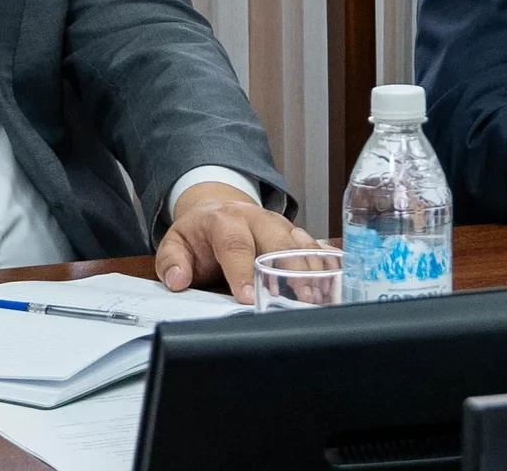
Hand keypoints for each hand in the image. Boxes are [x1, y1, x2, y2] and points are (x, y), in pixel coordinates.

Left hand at [154, 182, 318, 302]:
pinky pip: (314, 245)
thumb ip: (172, 262)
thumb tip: (178, 280)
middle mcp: (257, 218)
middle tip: (298, 298)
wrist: (218, 208)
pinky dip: (325, 263)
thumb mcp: (176, 244)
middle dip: (289, 269)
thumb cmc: (199, 234)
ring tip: (318, 296)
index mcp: (225, 220)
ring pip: (300, 243)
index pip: (235, 244)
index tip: (248, 297)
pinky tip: (333, 282)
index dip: (243, 271)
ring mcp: (280, 224)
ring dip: (312, 269)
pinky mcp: (294, 233)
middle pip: (278, 240)